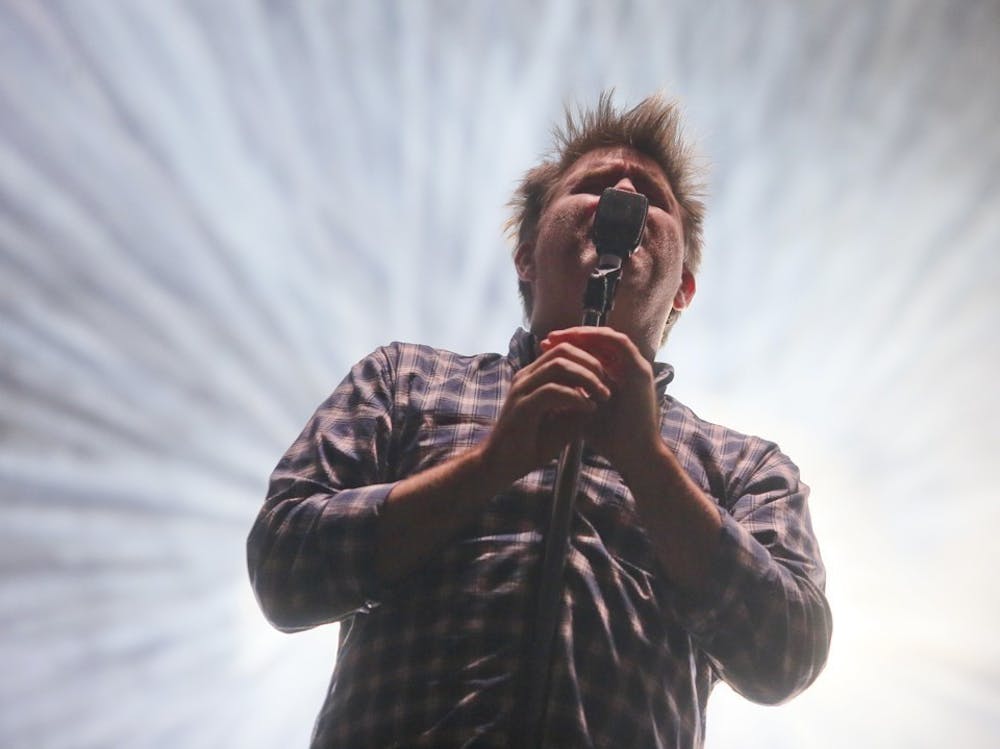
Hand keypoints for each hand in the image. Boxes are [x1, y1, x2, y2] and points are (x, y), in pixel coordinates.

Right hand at [478, 338, 611, 484]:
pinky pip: (552, 390)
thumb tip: (601, 395)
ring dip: (586, 378)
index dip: (590, 359)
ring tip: (602, 395)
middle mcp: (527, 376)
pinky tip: (588, 408)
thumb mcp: (564, 421)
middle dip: (591, 364)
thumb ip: (579, 404)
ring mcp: (522, 389)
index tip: (610, 377)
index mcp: (535, 375)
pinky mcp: (522, 406)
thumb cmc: (531, 444)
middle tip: (609, 385)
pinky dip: (575, 397)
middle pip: (564, 351)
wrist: (502, 466)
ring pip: (559, 365)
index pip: (564, 351)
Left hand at [541, 327, 660, 475]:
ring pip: (608, 338)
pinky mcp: (641, 370)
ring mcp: (637, 367)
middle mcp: (628, 369)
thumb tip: (546, 381)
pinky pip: (619, 342)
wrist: (633, 455)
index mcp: (616, 377)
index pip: (592, 353)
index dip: (569, 348)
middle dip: (572, 338)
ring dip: (582, 335)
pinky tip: (576, 338)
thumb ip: (571, 393)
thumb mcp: (583, 409)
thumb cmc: (607, 437)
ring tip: (558, 337)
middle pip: (599, 342)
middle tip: (548, 338)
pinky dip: (597, 337)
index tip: (545, 349)